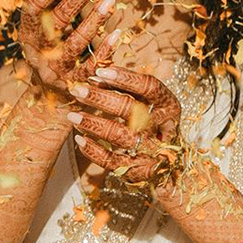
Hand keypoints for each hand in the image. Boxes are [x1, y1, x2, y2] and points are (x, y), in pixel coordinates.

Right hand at [18, 0, 116, 112]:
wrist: (49, 98)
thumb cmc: (52, 51)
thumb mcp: (45, 30)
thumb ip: (54, 8)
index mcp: (27, 35)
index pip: (33, 7)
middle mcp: (37, 53)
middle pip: (54, 24)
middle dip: (74, 2)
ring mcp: (55, 70)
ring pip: (75, 44)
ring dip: (93, 21)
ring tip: (109, 2)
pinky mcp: (74, 85)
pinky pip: (91, 65)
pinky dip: (105, 49)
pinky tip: (118, 34)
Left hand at [66, 65, 182, 191]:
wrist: (170, 165)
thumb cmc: (154, 124)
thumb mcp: (149, 104)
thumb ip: (126, 88)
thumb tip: (94, 77)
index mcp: (170, 106)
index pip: (149, 86)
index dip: (124, 78)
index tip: (99, 72)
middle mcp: (164, 128)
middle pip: (130, 109)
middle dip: (100, 98)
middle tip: (77, 90)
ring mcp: (152, 151)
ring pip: (118, 134)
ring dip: (91, 123)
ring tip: (72, 116)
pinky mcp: (140, 170)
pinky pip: (111, 160)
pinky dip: (93, 150)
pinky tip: (79, 139)